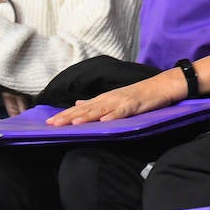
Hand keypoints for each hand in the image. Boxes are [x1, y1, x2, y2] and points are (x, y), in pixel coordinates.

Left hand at [46, 70, 183, 125]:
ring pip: (101, 110)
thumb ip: (95, 102)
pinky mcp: (134, 105)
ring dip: (87, 116)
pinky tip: (104, 121)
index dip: (65, 115)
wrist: (161, 85)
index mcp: (104, 98)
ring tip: (73, 124)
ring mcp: (122, 101)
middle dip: (69, 117)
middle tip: (52, 124)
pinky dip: (113, 116)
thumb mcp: (114, 97)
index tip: (49, 123)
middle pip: (86, 109)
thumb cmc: (138, 94)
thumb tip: (77, 104)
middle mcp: (109, 98)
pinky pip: (122, 112)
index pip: (80, 108)